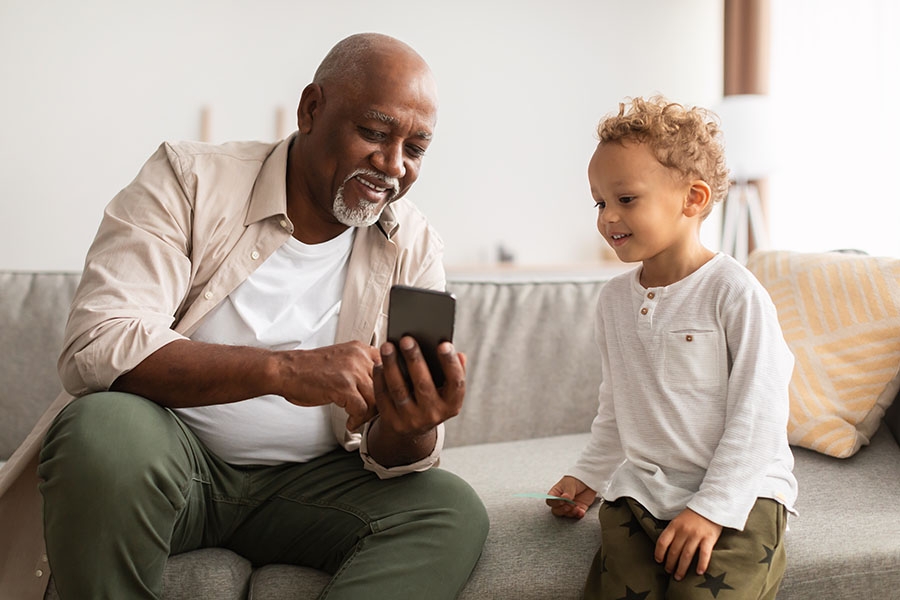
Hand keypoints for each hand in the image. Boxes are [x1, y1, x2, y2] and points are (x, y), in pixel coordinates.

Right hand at [278, 341, 380, 430]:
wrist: (286, 370)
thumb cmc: (310, 368)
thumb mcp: (341, 358)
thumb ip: (361, 366)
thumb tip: (380, 384)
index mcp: (360, 349)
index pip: (389, 368)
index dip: (388, 386)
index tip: (384, 398)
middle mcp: (359, 357)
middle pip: (385, 385)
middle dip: (379, 403)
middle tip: (370, 413)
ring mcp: (352, 372)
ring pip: (376, 399)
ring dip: (368, 414)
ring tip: (358, 419)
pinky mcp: (343, 387)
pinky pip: (362, 409)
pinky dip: (357, 420)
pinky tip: (350, 422)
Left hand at [366, 336, 465, 465]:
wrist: (413, 431)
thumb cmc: (431, 399)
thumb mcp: (446, 391)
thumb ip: (454, 372)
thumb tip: (459, 354)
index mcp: (452, 404)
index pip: (456, 383)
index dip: (450, 364)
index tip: (443, 344)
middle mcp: (433, 414)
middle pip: (423, 384)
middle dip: (414, 359)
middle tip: (406, 339)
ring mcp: (411, 420)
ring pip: (399, 390)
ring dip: (392, 366)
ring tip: (388, 346)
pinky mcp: (392, 422)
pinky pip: (383, 397)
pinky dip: (380, 378)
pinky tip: (379, 363)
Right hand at [546, 476, 595, 518]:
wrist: (588, 481)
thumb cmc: (575, 480)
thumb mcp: (570, 483)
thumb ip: (567, 492)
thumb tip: (564, 498)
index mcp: (556, 493)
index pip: (550, 501)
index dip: (555, 503)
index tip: (562, 500)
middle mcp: (561, 501)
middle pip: (556, 511)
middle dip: (563, 510)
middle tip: (569, 505)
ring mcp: (569, 506)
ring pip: (566, 514)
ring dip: (571, 513)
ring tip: (576, 507)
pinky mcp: (578, 509)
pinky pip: (577, 515)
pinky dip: (579, 515)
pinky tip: (581, 511)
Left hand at [655, 508, 722, 580]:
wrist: (711, 505)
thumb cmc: (693, 515)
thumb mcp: (679, 520)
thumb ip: (673, 531)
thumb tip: (665, 547)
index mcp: (674, 526)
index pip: (662, 542)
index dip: (659, 553)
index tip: (659, 561)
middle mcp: (684, 531)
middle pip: (674, 551)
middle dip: (670, 564)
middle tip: (669, 572)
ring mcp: (696, 535)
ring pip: (686, 555)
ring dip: (681, 568)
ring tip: (678, 576)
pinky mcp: (709, 538)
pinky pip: (704, 554)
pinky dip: (701, 564)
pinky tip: (699, 572)